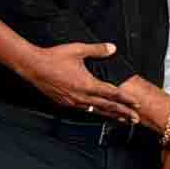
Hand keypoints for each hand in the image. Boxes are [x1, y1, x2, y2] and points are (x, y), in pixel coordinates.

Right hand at [19, 42, 138, 122]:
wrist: (33, 67)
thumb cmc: (55, 57)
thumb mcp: (78, 50)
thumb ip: (97, 50)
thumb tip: (113, 48)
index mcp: (87, 84)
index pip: (111, 94)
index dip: (126, 100)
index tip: (137, 104)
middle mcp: (81, 96)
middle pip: (107, 107)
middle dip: (123, 113)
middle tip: (136, 120)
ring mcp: (73, 102)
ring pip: (96, 111)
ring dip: (111, 115)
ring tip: (123, 120)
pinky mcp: (66, 103)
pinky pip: (85, 110)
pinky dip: (96, 112)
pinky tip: (100, 113)